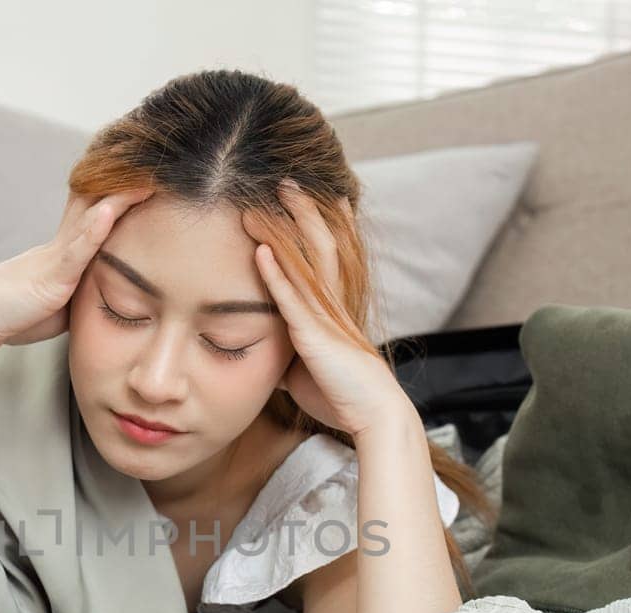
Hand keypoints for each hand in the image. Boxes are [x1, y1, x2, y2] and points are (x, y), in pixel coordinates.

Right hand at [0, 186, 154, 356]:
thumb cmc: (10, 313)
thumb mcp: (56, 305)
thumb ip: (79, 296)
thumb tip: (102, 302)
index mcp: (64, 252)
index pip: (97, 214)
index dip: (121, 195)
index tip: (148, 179)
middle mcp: (62, 246)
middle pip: (98, 204)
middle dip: (127, 185)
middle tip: (157, 163)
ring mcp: (57, 257)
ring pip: (93, 218)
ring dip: (121, 197)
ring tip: (149, 177)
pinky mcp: (52, 275)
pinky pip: (77, 248)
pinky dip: (96, 228)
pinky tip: (113, 209)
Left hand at [243, 179, 412, 438]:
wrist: (371, 414)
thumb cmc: (342, 395)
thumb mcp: (308, 369)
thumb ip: (291, 354)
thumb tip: (272, 359)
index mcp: (335, 308)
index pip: (329, 256)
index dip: (323, 223)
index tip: (313, 196)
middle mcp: (333, 304)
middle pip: (322, 244)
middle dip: (305, 211)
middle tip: (288, 181)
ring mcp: (325, 317)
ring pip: (308, 260)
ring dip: (287, 228)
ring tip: (271, 199)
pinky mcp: (313, 336)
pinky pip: (290, 298)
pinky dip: (274, 273)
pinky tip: (259, 250)